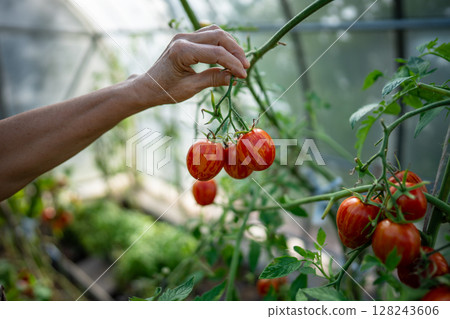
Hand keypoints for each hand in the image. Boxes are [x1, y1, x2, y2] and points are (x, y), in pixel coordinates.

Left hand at [130, 25, 249, 108]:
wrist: (148, 86)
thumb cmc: (166, 91)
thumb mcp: (190, 88)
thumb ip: (212, 79)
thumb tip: (234, 77)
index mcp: (182, 51)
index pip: (215, 52)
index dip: (233, 63)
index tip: (243, 75)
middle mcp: (183, 39)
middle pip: (218, 36)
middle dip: (235, 51)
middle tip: (245, 67)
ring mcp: (184, 36)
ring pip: (215, 32)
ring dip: (230, 45)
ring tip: (240, 62)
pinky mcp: (187, 39)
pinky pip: (209, 35)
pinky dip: (222, 44)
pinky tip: (229, 56)